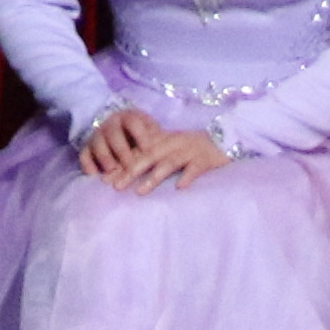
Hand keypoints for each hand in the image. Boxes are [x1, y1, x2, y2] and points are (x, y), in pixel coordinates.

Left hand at [77, 107, 228, 193]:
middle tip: (115, 186)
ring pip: (168, 163)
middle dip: (130, 171)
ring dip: (153, 177)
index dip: (121, 165)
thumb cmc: (192, 147)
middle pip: (148, 157)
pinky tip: (180, 188)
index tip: (105, 178)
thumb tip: (126, 170)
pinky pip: (195, 169)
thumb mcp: (169, 145)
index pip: (137, 152)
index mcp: (162, 140)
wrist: (224, 138)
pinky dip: (187, 177)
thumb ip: (151, 154)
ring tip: (140, 191)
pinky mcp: (204, 160)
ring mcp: (189, 151)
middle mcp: (173, 144)